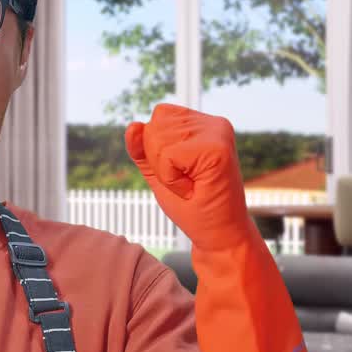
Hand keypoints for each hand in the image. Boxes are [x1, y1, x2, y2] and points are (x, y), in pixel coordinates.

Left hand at [125, 103, 254, 251]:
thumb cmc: (191, 206)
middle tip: (188, 182)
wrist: (218, 235)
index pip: (159, 116)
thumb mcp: (159, 173)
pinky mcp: (218, 149)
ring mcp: (218, 133)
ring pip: (158, 139)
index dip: (157, 150)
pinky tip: (193, 189)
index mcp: (203, 124)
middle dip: (159, 162)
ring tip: (192, 185)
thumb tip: (132, 125)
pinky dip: (171, 179)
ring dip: (166, 172)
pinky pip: (167, 155)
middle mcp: (213, 123)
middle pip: (155, 126)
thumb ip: (142, 149)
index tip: (183, 172)